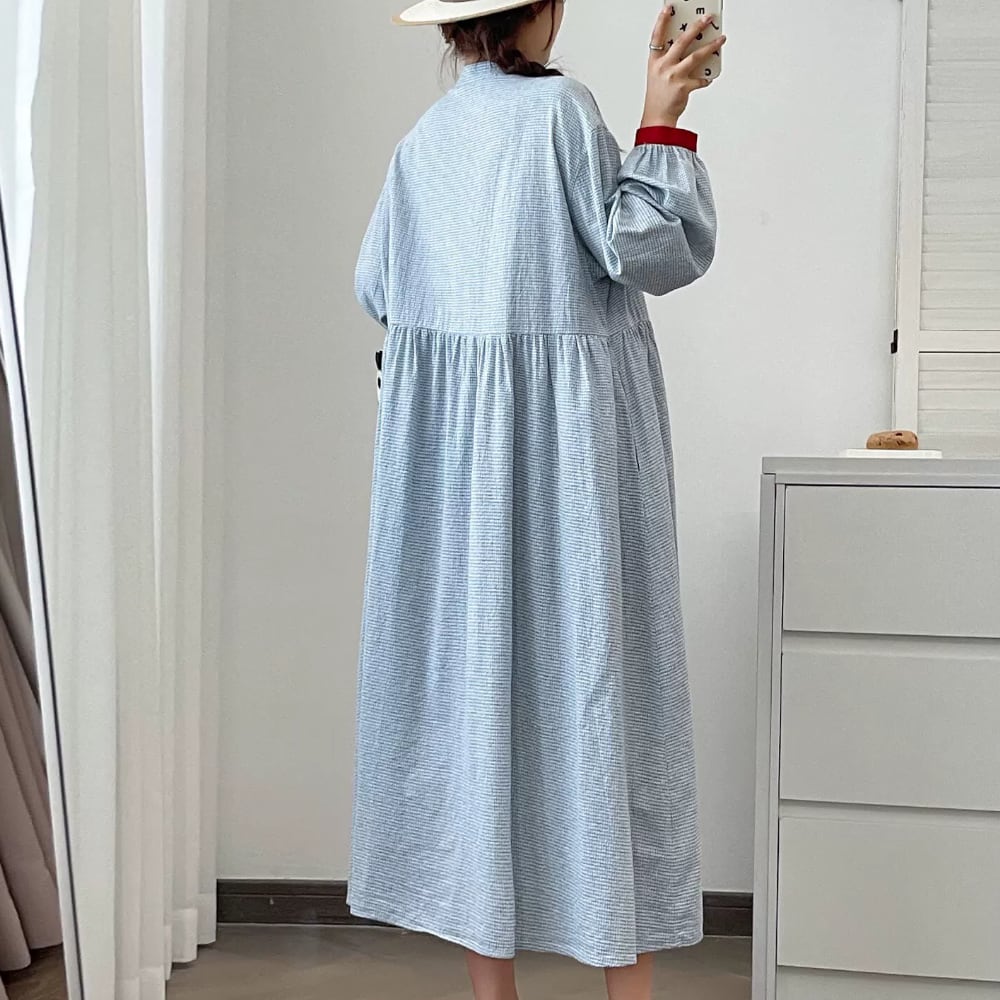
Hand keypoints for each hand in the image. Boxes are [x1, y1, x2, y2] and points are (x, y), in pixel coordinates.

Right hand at [641, 7, 725, 127]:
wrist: (657, 118)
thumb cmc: (658, 97)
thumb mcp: (658, 75)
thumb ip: (670, 60)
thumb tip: (689, 48)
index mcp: (655, 62)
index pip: (657, 36)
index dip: (662, 21)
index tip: (669, 8)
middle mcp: (664, 67)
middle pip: (682, 41)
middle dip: (697, 27)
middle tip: (707, 18)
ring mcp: (674, 76)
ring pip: (696, 56)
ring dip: (711, 46)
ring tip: (721, 39)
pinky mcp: (684, 87)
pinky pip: (701, 79)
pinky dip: (706, 78)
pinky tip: (709, 76)